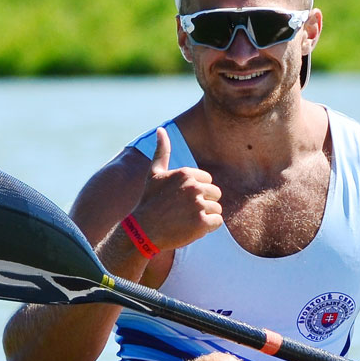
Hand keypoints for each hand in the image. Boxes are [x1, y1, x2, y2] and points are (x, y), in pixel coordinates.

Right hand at [130, 127, 223, 250]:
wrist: (142, 231)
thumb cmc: (149, 202)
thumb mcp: (154, 174)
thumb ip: (161, 151)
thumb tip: (161, 129)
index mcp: (186, 173)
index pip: (209, 181)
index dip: (198, 192)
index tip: (182, 199)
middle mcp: (193, 187)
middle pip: (215, 194)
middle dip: (204, 203)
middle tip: (184, 212)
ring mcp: (198, 205)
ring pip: (217, 209)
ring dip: (205, 216)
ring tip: (186, 220)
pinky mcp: (202, 223)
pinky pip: (217, 222)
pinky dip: (208, 228)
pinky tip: (192, 228)